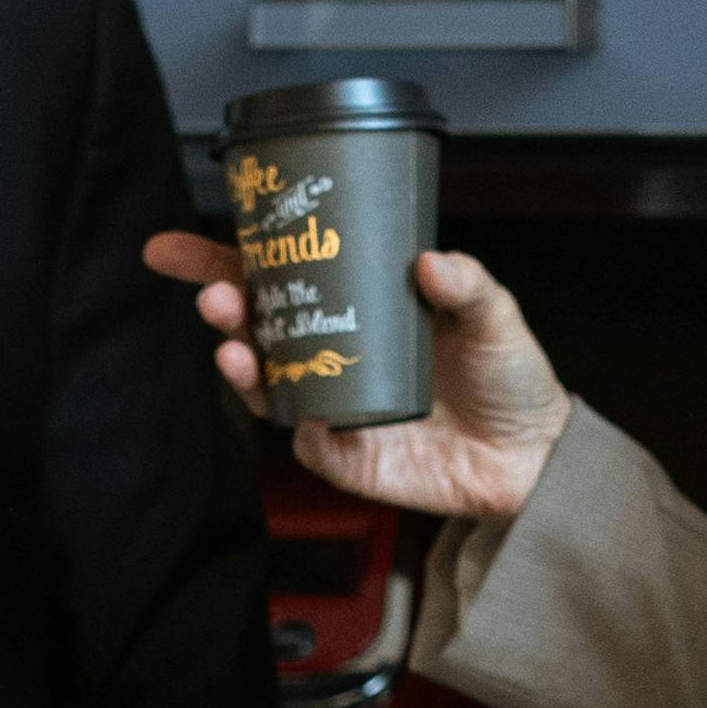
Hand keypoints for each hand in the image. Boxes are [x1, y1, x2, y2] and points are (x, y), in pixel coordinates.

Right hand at [139, 231, 571, 526]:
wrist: (533, 456)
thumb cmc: (509, 378)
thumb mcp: (496, 318)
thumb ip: (469, 286)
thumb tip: (431, 262)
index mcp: (356, 308)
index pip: (278, 277)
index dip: (221, 262)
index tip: (173, 251)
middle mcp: (333, 353)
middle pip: (255, 327)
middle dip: (222, 308)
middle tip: (216, 295)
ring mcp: (332, 405)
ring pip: (266, 385)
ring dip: (241, 365)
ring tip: (234, 348)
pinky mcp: (344, 456)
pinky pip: (304, 442)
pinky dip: (296, 425)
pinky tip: (301, 413)